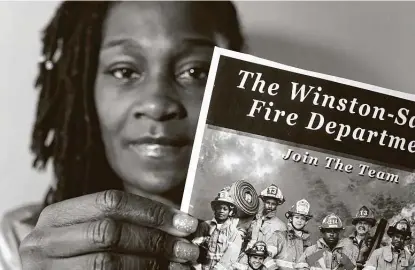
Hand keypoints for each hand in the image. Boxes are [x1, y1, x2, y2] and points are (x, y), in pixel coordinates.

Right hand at [20, 190, 199, 269]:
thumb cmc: (74, 253)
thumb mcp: (89, 229)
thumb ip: (125, 223)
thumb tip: (177, 224)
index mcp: (57, 216)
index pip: (110, 201)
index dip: (151, 211)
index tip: (184, 223)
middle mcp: (45, 241)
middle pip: (110, 232)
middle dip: (155, 240)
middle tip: (188, 249)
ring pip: (107, 263)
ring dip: (151, 264)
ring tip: (180, 267)